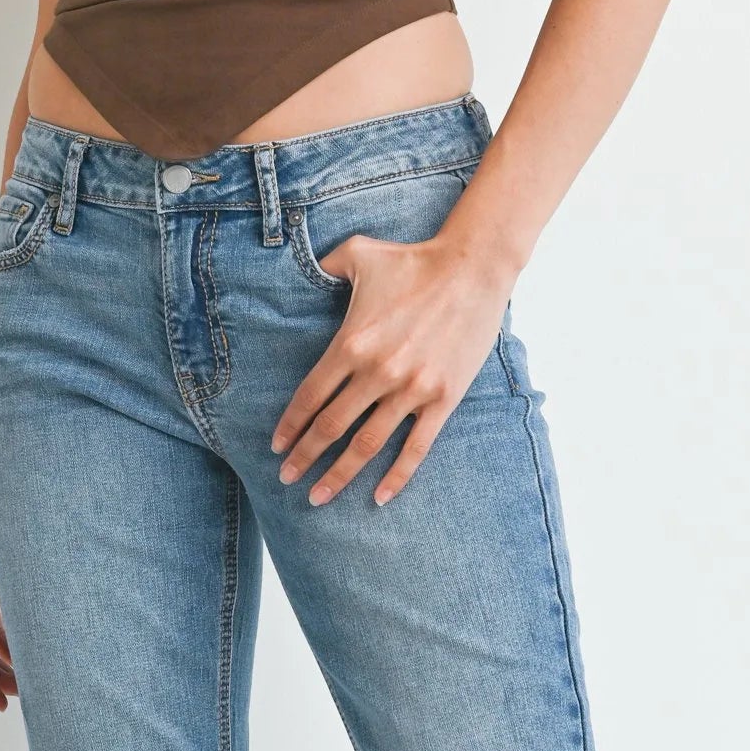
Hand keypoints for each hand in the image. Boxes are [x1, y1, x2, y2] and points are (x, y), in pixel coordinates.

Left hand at [272, 233, 509, 505]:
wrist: (472, 268)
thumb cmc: (412, 260)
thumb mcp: (357, 253)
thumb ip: (323, 266)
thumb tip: (298, 269)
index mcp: (352, 343)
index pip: (310, 396)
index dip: (291, 426)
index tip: (277, 447)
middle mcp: (377, 372)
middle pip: (331, 427)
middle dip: (305, 458)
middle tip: (287, 479)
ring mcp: (411, 389)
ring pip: (366, 444)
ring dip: (339, 475)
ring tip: (319, 497)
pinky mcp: (442, 398)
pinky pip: (415, 447)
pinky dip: (396, 476)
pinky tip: (378, 497)